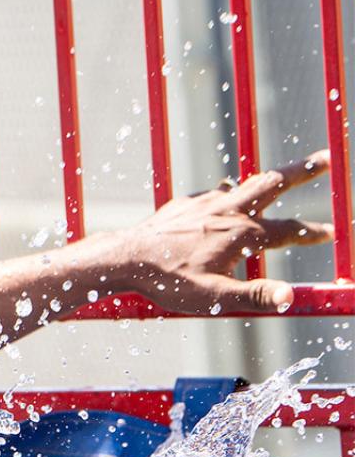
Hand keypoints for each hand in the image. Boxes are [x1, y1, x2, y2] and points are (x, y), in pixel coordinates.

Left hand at [115, 149, 333, 313]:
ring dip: (266, 179)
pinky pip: (214, 193)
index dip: (313, 232)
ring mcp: (204, 203)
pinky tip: (226, 196)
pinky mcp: (184, 204)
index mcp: (242, 234)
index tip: (331, 232)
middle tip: (325, 159)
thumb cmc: (168, 282)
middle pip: (273, 183)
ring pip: (244, 184)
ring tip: (280, 176)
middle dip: (303, 171)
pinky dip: (229, 192)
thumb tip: (290, 297)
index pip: (288, 231)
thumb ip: (254, 297)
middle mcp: (227, 211)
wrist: (125, 258)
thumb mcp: (214, 298)